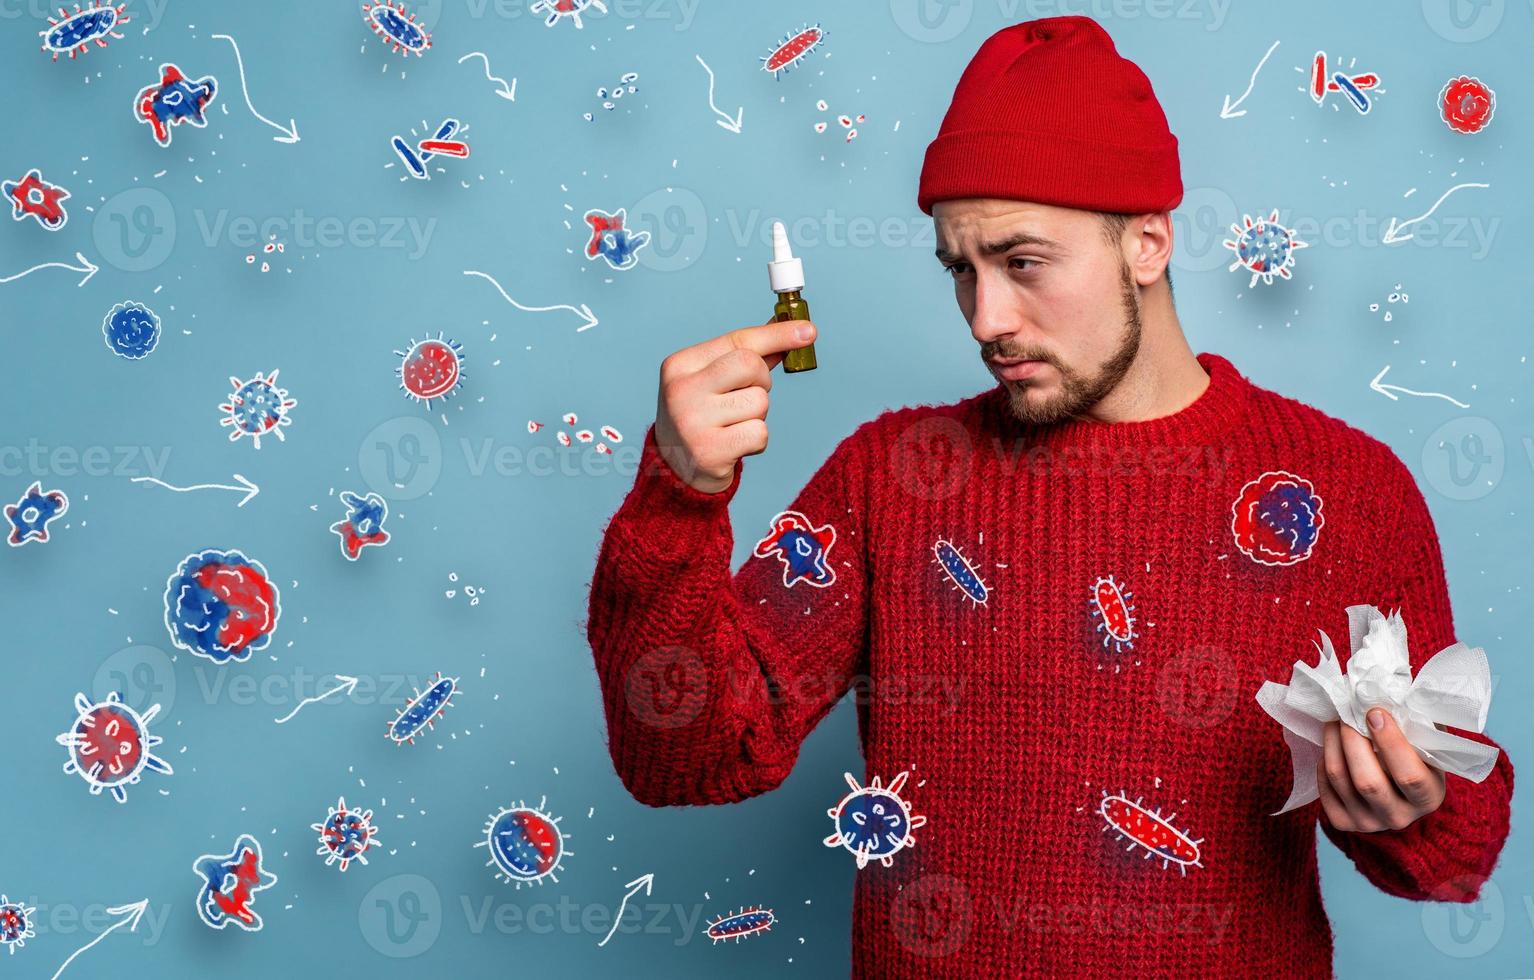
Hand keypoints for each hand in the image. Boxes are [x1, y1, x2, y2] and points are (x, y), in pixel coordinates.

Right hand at [653, 319, 816, 493]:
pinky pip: (759, 433)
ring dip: (757, 415)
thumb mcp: (715, 379)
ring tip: (734, 425)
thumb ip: (749, 355)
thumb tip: (796, 330)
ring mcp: (692, 422)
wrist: (677, 467)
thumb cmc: (703, 414)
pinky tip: (736, 445)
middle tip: (747, 396)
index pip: (738, 341)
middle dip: (762, 381)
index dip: (777, 335)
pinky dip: (757, 440)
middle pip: (751, 365)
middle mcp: (681, 390)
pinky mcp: (708, 451)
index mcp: (680, 364)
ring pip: (759, 402)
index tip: (809, 331)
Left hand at [1317, 709, 1445, 831]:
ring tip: (1335, 721)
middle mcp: (1399, 817)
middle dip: (1353, 739)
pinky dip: (1324, 762)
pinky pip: (1325, 788)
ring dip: (1332, 743)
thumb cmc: (1415, 759)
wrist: (1398, 795)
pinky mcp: (1343, 822)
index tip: (1375, 712)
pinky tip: (1333, 747)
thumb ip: (1416, 725)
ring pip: (1340, 778)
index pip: (1409, 776)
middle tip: (1347, 712)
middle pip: (1367, 781)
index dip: (1390, 741)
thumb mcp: (1427, 745)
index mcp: (1429, 798)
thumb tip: (1390, 693)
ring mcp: (1369, 823)